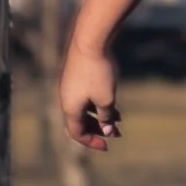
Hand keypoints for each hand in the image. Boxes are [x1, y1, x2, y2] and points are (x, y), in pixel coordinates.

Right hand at [59, 36, 120, 150]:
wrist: (90, 40)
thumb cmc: (98, 72)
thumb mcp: (106, 99)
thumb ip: (106, 117)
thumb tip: (109, 130)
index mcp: (70, 108)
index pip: (77, 133)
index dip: (91, 141)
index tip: (107, 146)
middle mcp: (66, 98)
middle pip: (79, 122)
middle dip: (97, 130)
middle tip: (116, 134)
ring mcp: (70, 86)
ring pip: (83, 109)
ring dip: (99, 116)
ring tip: (119, 119)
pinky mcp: (75, 75)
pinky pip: (85, 96)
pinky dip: (97, 103)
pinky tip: (113, 102)